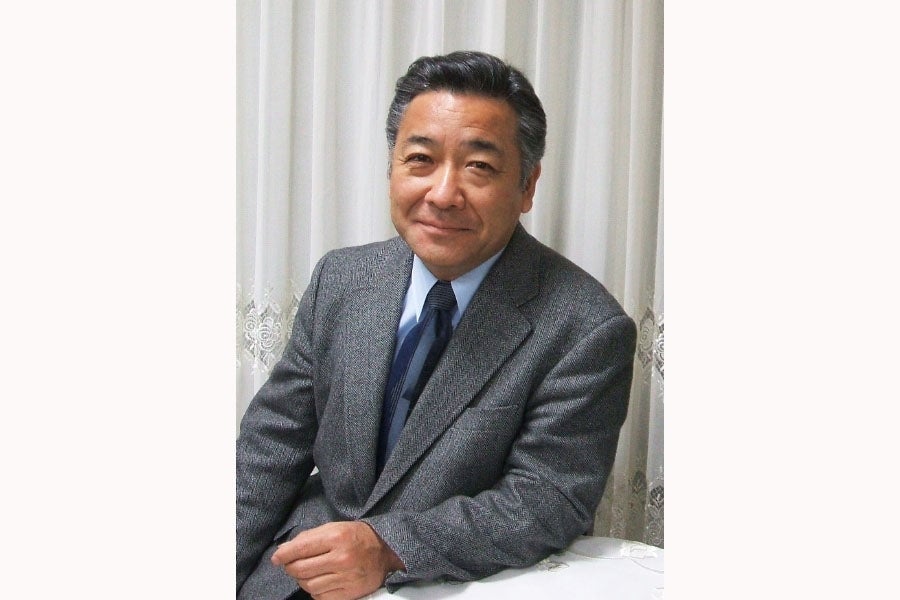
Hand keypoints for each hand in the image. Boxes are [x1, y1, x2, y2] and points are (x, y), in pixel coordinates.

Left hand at [271, 521, 404, 599]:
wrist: (386, 552)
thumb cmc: (357, 537)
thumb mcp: (335, 528)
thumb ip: (309, 537)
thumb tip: (283, 551)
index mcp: (337, 537)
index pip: (300, 548)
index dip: (284, 555)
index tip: (276, 558)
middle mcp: (341, 558)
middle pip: (301, 570)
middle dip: (291, 568)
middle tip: (291, 565)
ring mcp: (346, 578)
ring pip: (309, 586)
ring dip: (303, 580)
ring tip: (309, 573)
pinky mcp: (350, 594)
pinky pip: (321, 597)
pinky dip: (316, 591)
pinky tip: (321, 581)